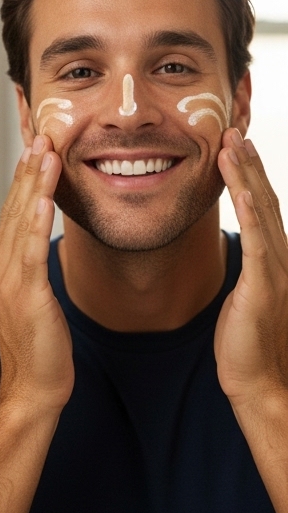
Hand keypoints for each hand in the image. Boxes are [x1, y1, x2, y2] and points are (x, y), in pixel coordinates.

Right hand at [0, 135, 72, 411]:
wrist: (32, 389)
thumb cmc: (34, 347)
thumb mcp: (21, 295)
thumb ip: (9, 259)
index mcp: (3, 265)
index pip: (12, 211)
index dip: (23, 177)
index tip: (35, 144)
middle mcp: (2, 266)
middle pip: (14, 207)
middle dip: (28, 168)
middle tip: (40, 131)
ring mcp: (11, 280)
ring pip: (21, 222)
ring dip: (33, 184)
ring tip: (43, 150)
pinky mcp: (26, 295)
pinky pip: (30, 252)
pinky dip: (35, 222)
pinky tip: (43, 197)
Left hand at [215, 129, 287, 403]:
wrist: (261, 382)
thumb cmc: (247, 344)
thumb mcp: (245, 298)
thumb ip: (247, 273)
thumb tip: (240, 256)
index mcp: (274, 259)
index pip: (261, 207)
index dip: (248, 175)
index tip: (233, 145)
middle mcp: (280, 258)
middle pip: (263, 200)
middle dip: (248, 164)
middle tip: (233, 129)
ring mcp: (276, 271)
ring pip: (261, 212)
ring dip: (247, 176)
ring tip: (233, 143)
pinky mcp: (265, 286)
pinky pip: (259, 242)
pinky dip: (250, 213)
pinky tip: (241, 189)